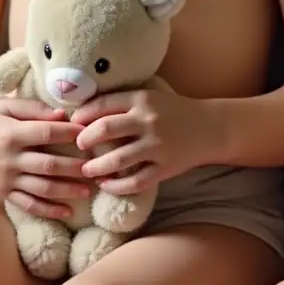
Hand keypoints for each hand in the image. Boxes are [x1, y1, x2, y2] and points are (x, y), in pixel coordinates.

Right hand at [0, 100, 89, 219]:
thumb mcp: (7, 107)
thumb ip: (34, 109)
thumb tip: (63, 114)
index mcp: (12, 134)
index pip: (47, 133)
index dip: (70, 133)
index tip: (88, 133)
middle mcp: (10, 159)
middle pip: (48, 165)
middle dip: (75, 167)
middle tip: (97, 167)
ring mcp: (7, 179)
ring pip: (41, 188)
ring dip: (67, 190)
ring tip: (89, 189)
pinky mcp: (4, 192)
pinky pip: (28, 205)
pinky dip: (48, 211)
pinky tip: (67, 212)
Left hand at [72, 86, 219, 193]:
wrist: (210, 127)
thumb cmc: (173, 112)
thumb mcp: (151, 98)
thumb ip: (123, 103)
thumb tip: (83, 112)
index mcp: (143, 99)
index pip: (103, 104)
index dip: (83, 115)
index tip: (73, 124)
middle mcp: (149, 121)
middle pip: (105, 129)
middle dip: (84, 140)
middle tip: (78, 146)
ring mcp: (157, 145)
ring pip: (117, 159)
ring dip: (96, 167)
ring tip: (86, 170)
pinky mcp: (165, 167)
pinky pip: (135, 181)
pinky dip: (116, 186)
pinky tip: (106, 185)